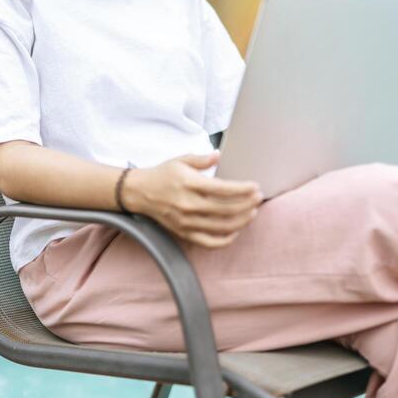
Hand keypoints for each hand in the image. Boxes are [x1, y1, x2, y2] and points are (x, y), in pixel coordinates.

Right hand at [121, 151, 262, 248]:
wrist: (139, 192)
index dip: (242, 189)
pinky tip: (236, 231)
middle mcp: (188, 204)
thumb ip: (202, 159)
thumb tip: (219, 155)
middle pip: (226, 209)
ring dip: (241, 221)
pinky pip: (209, 242)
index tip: (255, 187)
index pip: (223, 189)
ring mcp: (186, 221)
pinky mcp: (184, 233)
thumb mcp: (180, 160)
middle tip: (258, 199)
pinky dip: (225, 239)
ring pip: (221, 227)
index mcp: (189, 183)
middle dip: (247, 204)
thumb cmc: (162, 174)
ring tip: (252, 213)